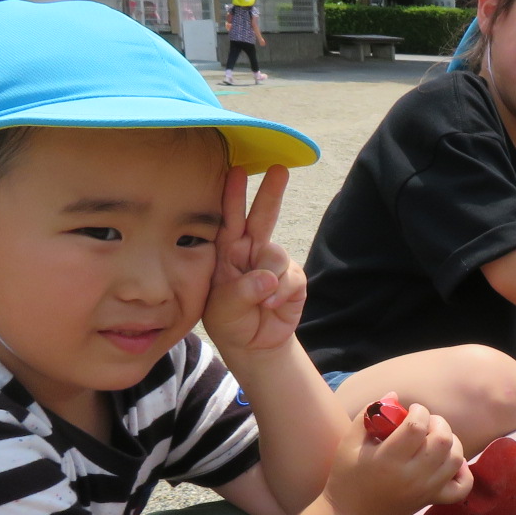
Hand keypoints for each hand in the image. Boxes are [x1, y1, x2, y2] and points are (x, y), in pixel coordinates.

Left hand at [203, 167, 303, 358]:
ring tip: (259, 302)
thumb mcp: (222, 310)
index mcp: (226, 251)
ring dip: (269, 281)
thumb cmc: (230, 321)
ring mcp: (273, 263)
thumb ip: (240, 292)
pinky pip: (290, 279)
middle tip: (279, 169)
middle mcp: (251, 251)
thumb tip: (267, 279)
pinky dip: (281, 295)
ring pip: (276, 256)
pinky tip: (271, 306)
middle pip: (263, 216)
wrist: (255, 344)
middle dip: (271, 193)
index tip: (236, 171)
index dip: (232, 195)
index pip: (228, 219)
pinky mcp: (293, 278)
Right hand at [326, 395, 471, 514]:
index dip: (419, 411)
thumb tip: (394, 395)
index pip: (417, 427)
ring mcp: (426, 490)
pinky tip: (448, 461)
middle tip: (424, 421)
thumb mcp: (349, 443)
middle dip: (437, 422)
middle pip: (443, 440)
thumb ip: (369, 414)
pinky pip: (462, 487)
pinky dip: (462, 471)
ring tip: (434, 437)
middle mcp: (412, 476)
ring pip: (456, 458)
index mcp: (388, 460)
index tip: (411, 409)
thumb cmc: (346, 476)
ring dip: (450, 440)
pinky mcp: (432, 499)